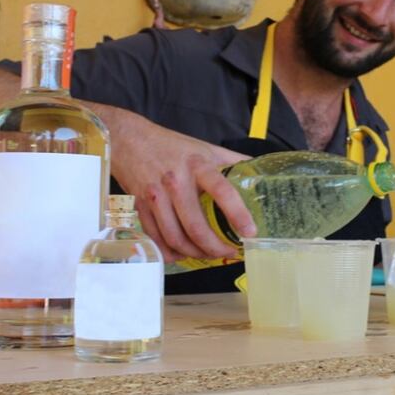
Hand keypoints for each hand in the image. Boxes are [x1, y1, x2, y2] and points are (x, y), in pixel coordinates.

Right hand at [101, 106, 254, 262]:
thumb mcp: (206, 148)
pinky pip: (156, 239)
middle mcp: (176, 182)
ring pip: (175, 237)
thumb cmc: (173, 146)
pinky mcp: (141, 207)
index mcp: (198, 165)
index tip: (250, 232)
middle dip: (215, 247)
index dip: (238, 214)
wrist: (130, 140)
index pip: (222, 191)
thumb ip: (233, 162)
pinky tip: (183, 254)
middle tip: (229, 252)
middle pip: (196, 226)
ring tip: (209, 254)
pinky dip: (171, 252)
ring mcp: (156, 196)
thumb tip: (263, 174)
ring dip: (195, 253)